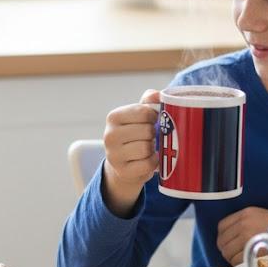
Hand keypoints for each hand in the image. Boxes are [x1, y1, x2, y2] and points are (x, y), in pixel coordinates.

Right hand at [102, 89, 159, 213]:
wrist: (122, 163)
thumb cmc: (135, 133)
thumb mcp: (139, 114)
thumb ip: (149, 100)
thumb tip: (157, 94)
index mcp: (113, 117)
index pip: (144, 112)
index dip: (154, 117)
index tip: (151, 121)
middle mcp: (109, 135)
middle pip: (147, 131)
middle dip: (152, 134)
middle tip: (149, 137)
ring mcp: (114, 155)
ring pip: (146, 148)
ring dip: (152, 148)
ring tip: (147, 147)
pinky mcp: (123, 171)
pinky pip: (147, 164)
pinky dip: (153, 162)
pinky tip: (148, 159)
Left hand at [216, 207, 267, 265]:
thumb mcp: (261, 217)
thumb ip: (245, 223)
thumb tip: (231, 238)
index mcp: (245, 213)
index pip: (221, 226)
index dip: (223, 238)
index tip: (228, 244)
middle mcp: (244, 223)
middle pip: (222, 241)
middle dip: (226, 251)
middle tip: (234, 256)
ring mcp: (247, 235)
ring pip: (227, 252)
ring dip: (232, 259)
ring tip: (242, 260)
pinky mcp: (252, 248)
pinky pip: (236, 260)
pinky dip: (239, 264)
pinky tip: (248, 263)